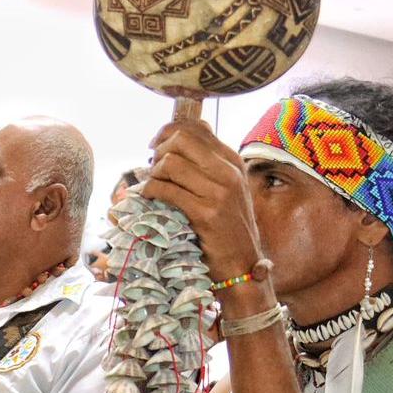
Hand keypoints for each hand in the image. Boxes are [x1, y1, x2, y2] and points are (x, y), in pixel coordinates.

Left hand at [143, 120, 263, 282]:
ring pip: (170, 164)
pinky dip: (151, 191)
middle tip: (152, 168)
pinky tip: (150, 198)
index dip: (168, 131)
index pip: (197, 128)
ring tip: (152, 185)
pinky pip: (167, 190)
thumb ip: (206, 165)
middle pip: (181, 140)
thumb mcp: (225, 189)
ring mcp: (219, 192)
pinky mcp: (206, 213)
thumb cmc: (227, 227)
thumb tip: (173, 142)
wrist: (242, 264)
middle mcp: (229, 172)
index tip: (155, 145)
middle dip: (159, 151)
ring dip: (153, 173)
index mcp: (233, 161)